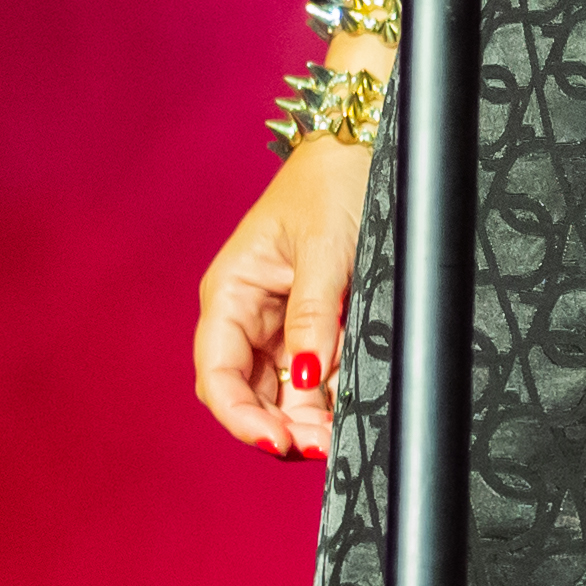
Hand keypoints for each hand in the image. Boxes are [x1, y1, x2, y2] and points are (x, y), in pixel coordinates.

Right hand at [193, 74, 378, 465]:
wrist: (367, 140)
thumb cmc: (336, 181)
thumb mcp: (326, 248)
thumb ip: (314, 317)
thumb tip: (304, 383)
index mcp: (230, 293)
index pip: (218, 374)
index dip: (241, 417)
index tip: (277, 442)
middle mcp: (248, 315)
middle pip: (250, 394)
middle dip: (282, 427)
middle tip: (325, 445)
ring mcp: (281, 322)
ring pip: (284, 392)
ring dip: (308, 418)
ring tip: (340, 434)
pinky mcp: (316, 323)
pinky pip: (315, 373)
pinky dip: (329, 396)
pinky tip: (347, 409)